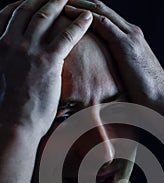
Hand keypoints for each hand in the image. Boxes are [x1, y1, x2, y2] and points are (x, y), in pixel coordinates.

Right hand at [0, 0, 91, 136]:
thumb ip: (9, 61)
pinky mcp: (47, 61)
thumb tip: (18, 62)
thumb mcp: (4, 76)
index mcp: (0, 45)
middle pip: (28, 10)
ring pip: (46, 17)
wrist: (15, 122)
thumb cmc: (11, 106)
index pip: (11, 14)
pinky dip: (79, 24)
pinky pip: (66, 36)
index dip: (24, 3)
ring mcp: (29, 50)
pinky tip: (88, 18)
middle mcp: (11, 42)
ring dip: (60, 3)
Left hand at [64, 0, 163, 110]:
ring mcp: (130, 36)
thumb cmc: (146, 96)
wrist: (163, 101)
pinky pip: (102, 23)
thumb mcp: (130, 78)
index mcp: (131, 39)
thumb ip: (118, 70)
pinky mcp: (126, 45)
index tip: (68, 5)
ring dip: (78, 2)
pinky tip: (68, 11)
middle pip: (100, 8)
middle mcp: (131, 32)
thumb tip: (104, 80)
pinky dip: (83, 15)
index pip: (105, 17)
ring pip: (99, 11)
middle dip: (80, 0)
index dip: (86, 9)